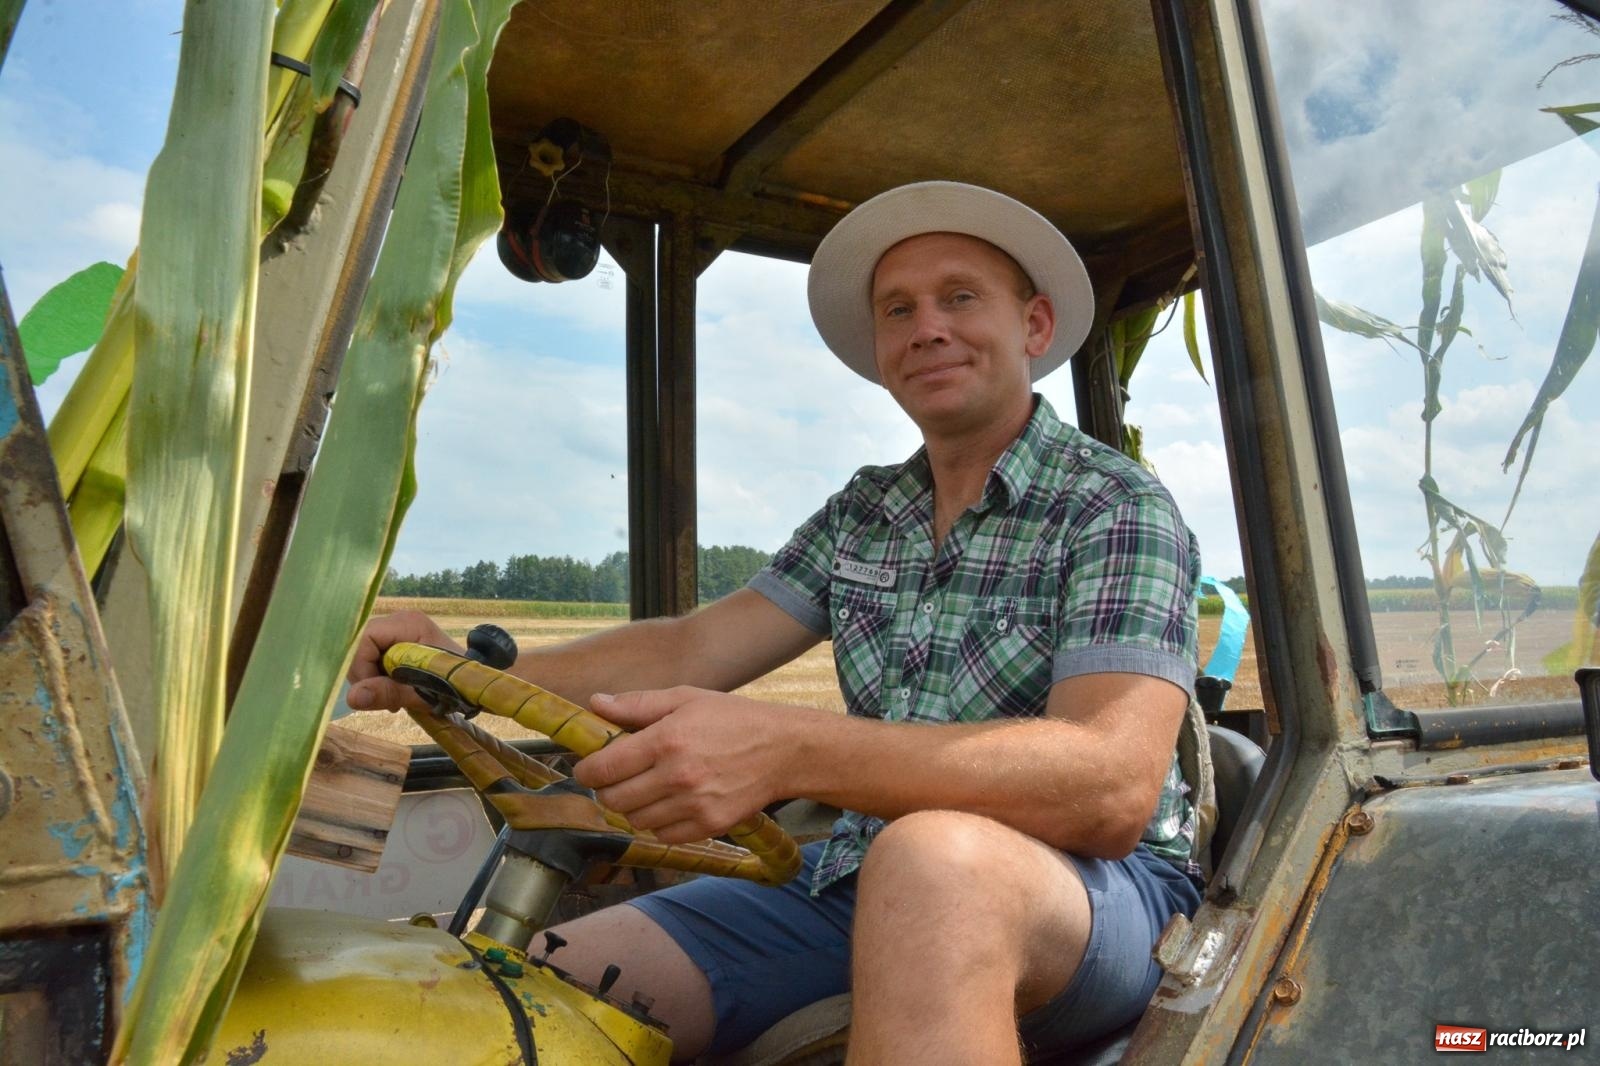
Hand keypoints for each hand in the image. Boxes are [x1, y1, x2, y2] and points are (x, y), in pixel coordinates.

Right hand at [345, 611, 463, 711]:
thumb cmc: (454, 684)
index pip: (365, 639)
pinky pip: (375, 658)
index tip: (373, 691)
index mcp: (408, 623)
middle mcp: (401, 620)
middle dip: (367, 676)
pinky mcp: (399, 642)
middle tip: (387, 699)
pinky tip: (395, 691)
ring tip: (394, 699)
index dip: (361, 666)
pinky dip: (379, 677)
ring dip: (373, 680)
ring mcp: (399, 630)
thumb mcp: (420, 692)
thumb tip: (352, 697)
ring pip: (366, 654)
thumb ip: (388, 692)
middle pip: (362, 646)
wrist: (474, 683)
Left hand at [572, 688, 799, 843]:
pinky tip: (671, 803)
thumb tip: (595, 703)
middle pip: (614, 800)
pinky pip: (662, 834)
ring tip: (648, 787)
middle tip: (618, 778)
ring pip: (635, 820)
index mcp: (666, 740)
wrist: (784, 751)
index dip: (586, 771)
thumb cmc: (734, 719)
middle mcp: (677, 776)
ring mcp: (693, 805)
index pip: (603, 768)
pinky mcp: (708, 826)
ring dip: (633, 806)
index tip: (588, 768)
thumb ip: (638, 704)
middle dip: (607, 789)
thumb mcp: (686, 698)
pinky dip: (659, 822)